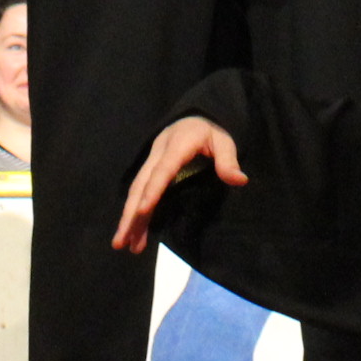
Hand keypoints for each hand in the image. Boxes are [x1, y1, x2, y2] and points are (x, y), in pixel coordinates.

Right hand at [110, 116, 245, 252]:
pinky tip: (135, 233)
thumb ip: (228, 160)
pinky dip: (136, 212)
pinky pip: (140, 192)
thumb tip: (240, 180)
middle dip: (130, 213)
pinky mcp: (150, 171)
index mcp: (175, 146)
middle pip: (140, 185)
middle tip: (121, 241)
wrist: (195, 116)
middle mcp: (157, 154)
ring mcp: (151, 162)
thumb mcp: (224, 140)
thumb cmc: (210, 130)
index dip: (152, 191)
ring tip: (123, 244)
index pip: (162, 171)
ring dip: (129, 218)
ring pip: (136, 191)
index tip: (142, 211)